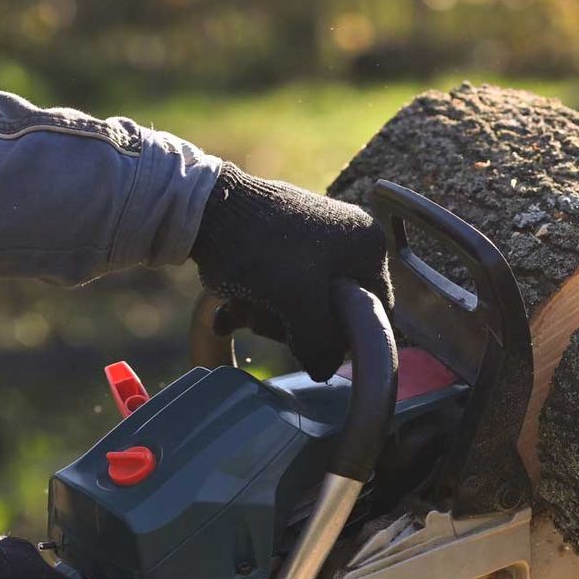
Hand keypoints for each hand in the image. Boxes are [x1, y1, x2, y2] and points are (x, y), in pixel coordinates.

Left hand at [190, 164, 392, 380]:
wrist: (203, 207)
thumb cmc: (261, 250)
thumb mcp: (300, 304)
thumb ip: (321, 344)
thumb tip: (324, 372)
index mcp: (367, 245)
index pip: (376, 310)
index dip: (346, 337)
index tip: (313, 345)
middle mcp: (346, 237)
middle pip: (333, 310)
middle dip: (292, 325)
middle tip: (265, 319)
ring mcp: (310, 237)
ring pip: (298, 302)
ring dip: (266, 315)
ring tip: (240, 306)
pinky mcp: (277, 241)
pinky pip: (275, 286)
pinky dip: (252, 301)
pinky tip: (227, 313)